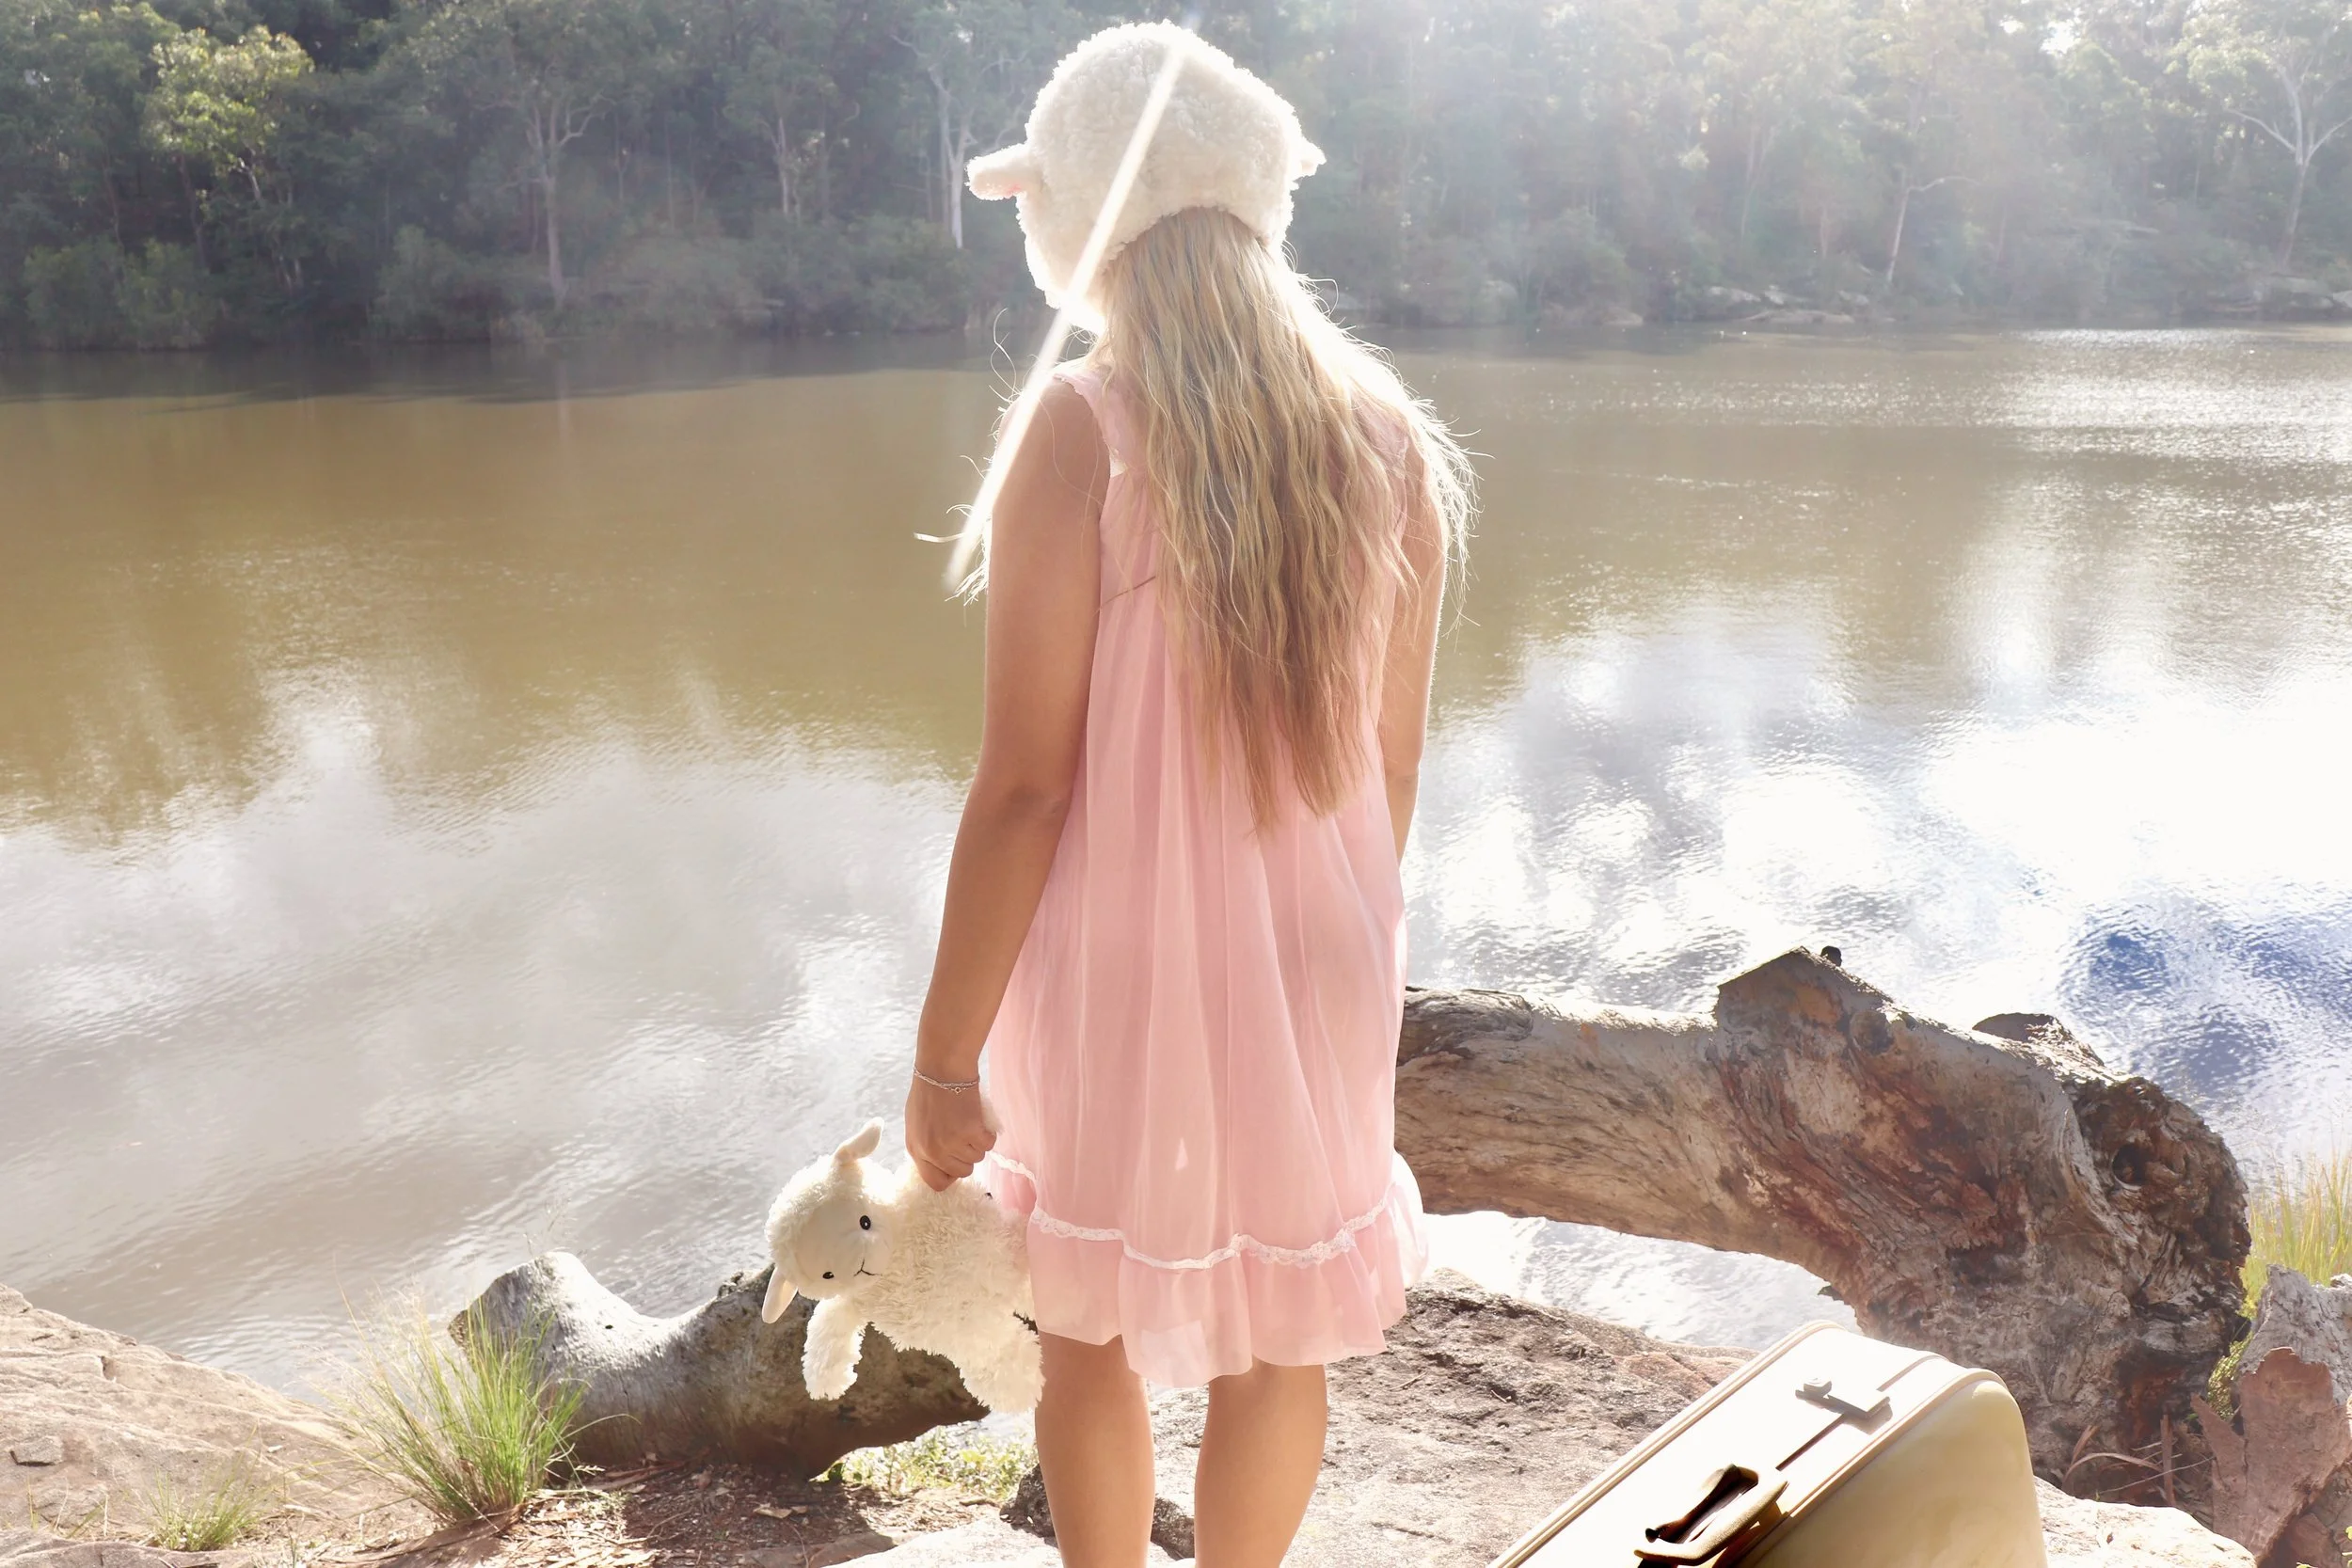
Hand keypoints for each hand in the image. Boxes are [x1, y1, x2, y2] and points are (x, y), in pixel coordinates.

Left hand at [905, 1076, 995, 1191]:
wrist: (943, 1068)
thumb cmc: (929, 1090)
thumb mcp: (917, 1124)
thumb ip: (926, 1145)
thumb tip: (942, 1161)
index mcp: (916, 1149)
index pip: (935, 1182)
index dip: (950, 1174)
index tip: (956, 1162)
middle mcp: (933, 1151)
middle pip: (961, 1172)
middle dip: (967, 1156)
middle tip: (966, 1136)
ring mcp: (952, 1143)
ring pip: (977, 1158)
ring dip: (978, 1142)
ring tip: (970, 1121)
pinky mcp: (971, 1133)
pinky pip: (989, 1145)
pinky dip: (988, 1133)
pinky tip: (979, 1118)